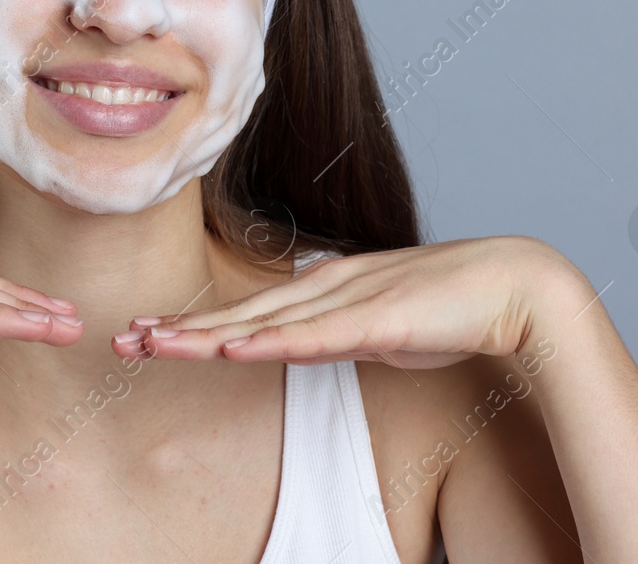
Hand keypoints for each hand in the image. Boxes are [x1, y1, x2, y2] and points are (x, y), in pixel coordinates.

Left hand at [110, 236, 583, 366]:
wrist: (514, 285)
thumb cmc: (449, 307)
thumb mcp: (377, 325)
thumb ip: (339, 332)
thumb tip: (306, 342)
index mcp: (323, 287)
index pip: (246, 311)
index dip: (194, 325)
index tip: (147, 335)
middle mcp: (324, 287)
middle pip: (238, 314)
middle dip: (178, 330)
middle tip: (123, 342)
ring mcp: (347, 301)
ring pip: (261, 324)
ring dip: (205, 338)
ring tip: (154, 348)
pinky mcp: (375, 320)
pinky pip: (311, 337)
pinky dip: (266, 344)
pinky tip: (230, 352)